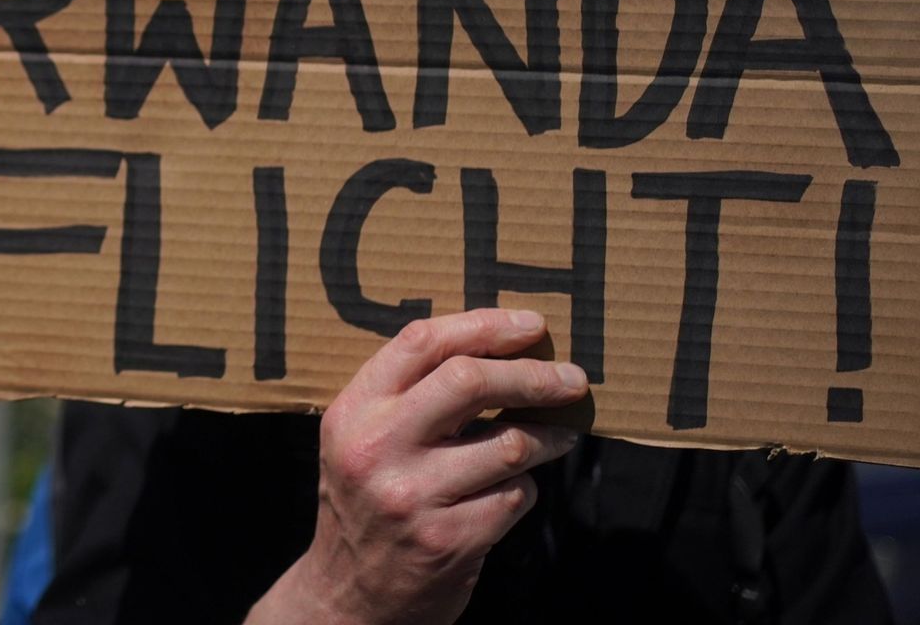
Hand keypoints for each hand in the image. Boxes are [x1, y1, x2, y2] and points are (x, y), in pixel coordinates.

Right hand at [250, 309, 589, 624]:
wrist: (348, 595)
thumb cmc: (367, 501)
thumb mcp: (363, 438)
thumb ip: (409, 393)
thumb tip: (499, 346)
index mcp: (353, 411)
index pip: (422, 343)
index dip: (485, 325)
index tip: (532, 326)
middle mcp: (377, 448)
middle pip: (469, 381)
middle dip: (533, 375)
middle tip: (571, 378)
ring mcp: (412, 496)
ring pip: (510, 443)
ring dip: (550, 437)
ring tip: (562, 435)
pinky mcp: (449, 540)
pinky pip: (515, 497)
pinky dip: (525, 489)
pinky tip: (514, 491)